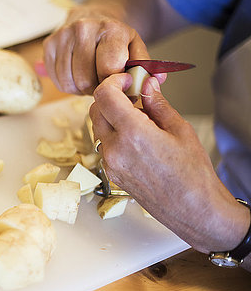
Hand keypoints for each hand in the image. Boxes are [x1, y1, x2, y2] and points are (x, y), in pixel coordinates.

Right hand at [42, 10, 149, 94]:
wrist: (95, 16)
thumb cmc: (116, 38)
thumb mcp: (136, 48)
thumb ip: (146, 68)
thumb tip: (157, 80)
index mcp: (110, 28)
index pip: (108, 68)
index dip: (113, 83)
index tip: (117, 82)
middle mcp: (83, 28)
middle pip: (85, 79)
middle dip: (96, 89)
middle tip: (102, 83)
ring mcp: (62, 35)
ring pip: (69, 82)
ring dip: (81, 89)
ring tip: (90, 79)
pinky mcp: (48, 44)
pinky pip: (56, 80)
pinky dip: (68, 85)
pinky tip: (77, 75)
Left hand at [89, 74, 248, 253]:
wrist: (194, 210)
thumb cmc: (193, 174)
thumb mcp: (180, 130)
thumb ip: (157, 104)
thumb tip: (146, 85)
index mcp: (132, 134)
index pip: (104, 96)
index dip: (113, 82)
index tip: (127, 80)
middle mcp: (115, 149)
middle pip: (96, 110)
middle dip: (111, 98)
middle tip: (133, 96)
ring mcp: (110, 164)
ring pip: (98, 128)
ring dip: (111, 117)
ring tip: (140, 119)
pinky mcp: (111, 174)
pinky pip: (104, 146)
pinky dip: (114, 135)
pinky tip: (136, 138)